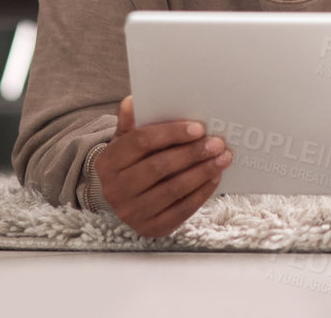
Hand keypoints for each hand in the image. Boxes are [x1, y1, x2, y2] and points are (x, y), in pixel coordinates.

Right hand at [94, 96, 231, 237]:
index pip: (141, 142)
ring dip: (202, 173)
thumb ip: (130, 121)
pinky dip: (201, 193)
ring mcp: (131, 212)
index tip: (198, 128)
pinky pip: (181, 210)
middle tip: (217, 143)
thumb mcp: (125, 140)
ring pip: (173, 189)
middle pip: (159, 167)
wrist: (124, 196)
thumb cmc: (131, 161)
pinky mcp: (150, 228)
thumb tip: (133, 101)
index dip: (172, 134)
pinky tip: (214, 178)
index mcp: (108, 162)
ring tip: (222, 158)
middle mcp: (115, 189)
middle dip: (192, 154)